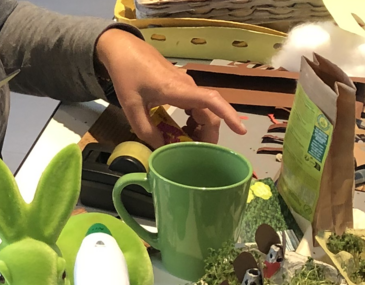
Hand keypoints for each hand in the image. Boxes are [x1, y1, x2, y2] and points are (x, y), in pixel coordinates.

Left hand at [95, 29, 246, 147]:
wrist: (124, 48)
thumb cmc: (127, 74)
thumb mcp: (131, 106)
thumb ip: (146, 131)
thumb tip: (162, 150)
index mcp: (178, 90)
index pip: (212, 101)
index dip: (229, 116)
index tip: (241, 132)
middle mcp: (188, 88)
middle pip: (210, 115)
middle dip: (209, 137)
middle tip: (197, 156)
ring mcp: (187, 86)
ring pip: (206, 113)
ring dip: (202, 131)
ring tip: (189, 145)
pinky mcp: (184, 87)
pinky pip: (198, 107)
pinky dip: (196, 122)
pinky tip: (185, 130)